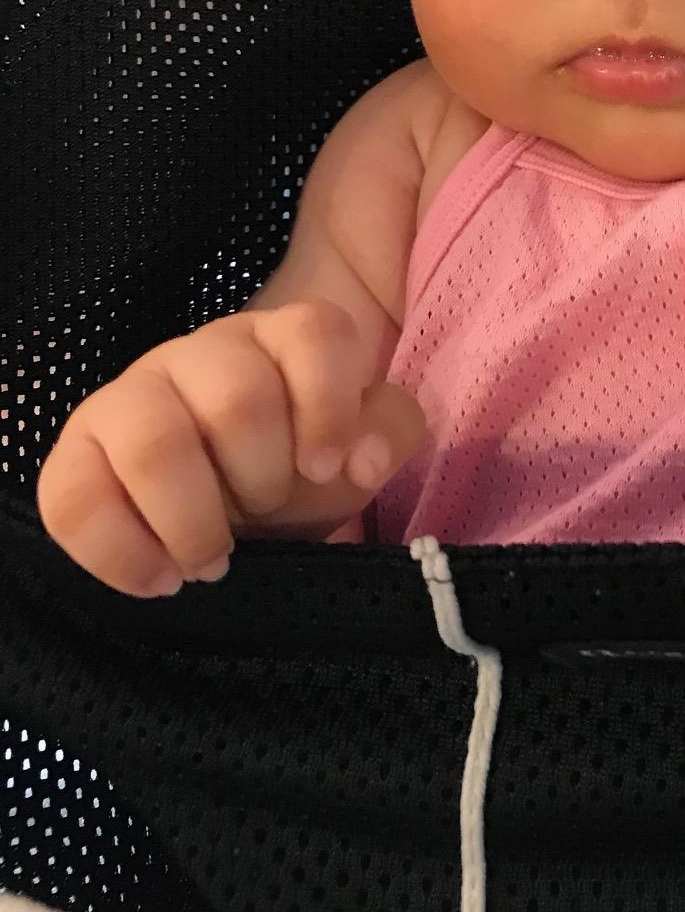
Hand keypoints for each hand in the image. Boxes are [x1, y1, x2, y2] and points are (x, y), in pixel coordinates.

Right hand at [35, 300, 428, 597]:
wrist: (227, 505)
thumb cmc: (296, 464)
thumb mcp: (357, 449)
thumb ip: (387, 432)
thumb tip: (358, 460)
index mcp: (280, 338)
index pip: (315, 332)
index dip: (330, 405)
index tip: (328, 469)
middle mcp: (203, 354)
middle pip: (238, 395)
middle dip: (263, 476)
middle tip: (265, 514)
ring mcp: (132, 396)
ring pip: (153, 441)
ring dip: (193, 518)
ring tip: (211, 561)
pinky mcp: (75, 455)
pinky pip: (71, 499)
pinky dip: (120, 552)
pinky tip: (161, 579)